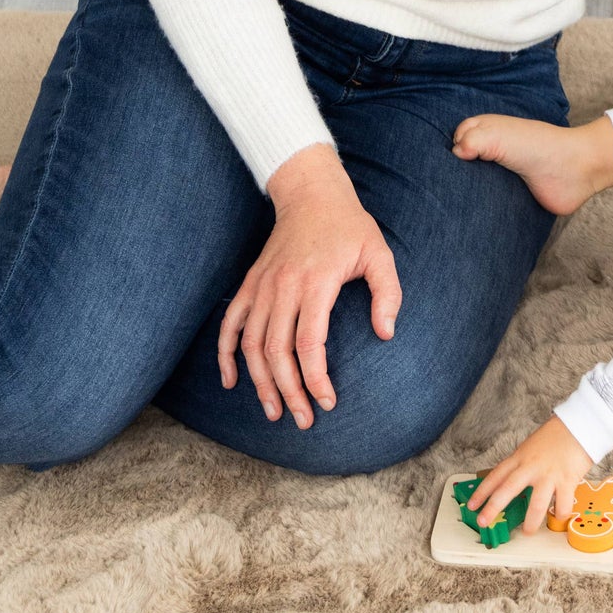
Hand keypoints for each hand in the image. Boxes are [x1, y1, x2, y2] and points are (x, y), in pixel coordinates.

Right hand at [218, 143, 402, 429]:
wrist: (312, 192)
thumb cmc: (350, 226)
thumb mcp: (379, 253)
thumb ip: (388, 293)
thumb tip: (385, 334)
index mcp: (316, 281)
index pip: (309, 342)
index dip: (315, 378)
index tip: (327, 402)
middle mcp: (283, 286)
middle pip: (276, 351)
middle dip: (288, 391)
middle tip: (302, 420)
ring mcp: (262, 285)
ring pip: (251, 343)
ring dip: (259, 382)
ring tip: (273, 411)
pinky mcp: (250, 283)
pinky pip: (230, 323)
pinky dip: (225, 354)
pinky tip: (231, 381)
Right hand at [452, 111, 612, 215]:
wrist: (574, 170)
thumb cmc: (538, 146)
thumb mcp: (499, 136)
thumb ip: (473, 140)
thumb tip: (455, 152)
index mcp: (489, 132)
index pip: (459, 138)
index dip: (450, 147)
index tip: (440, 163)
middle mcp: (494, 152)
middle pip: (464, 162)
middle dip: (454, 172)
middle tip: (441, 187)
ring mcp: (502, 174)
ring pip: (475, 183)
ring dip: (467, 192)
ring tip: (451, 204)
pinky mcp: (512, 197)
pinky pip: (490, 202)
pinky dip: (481, 206)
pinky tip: (470, 214)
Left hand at [466, 415, 593, 534]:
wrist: (580, 425)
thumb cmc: (556, 436)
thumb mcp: (531, 447)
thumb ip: (522, 464)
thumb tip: (511, 483)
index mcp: (520, 457)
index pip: (497, 475)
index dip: (482, 491)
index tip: (472, 505)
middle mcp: (531, 466)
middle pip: (508, 489)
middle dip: (493, 507)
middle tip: (483, 522)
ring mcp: (549, 474)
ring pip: (536, 504)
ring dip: (530, 522)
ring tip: (527, 532)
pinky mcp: (567, 480)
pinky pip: (561, 504)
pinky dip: (560, 513)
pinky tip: (558, 515)